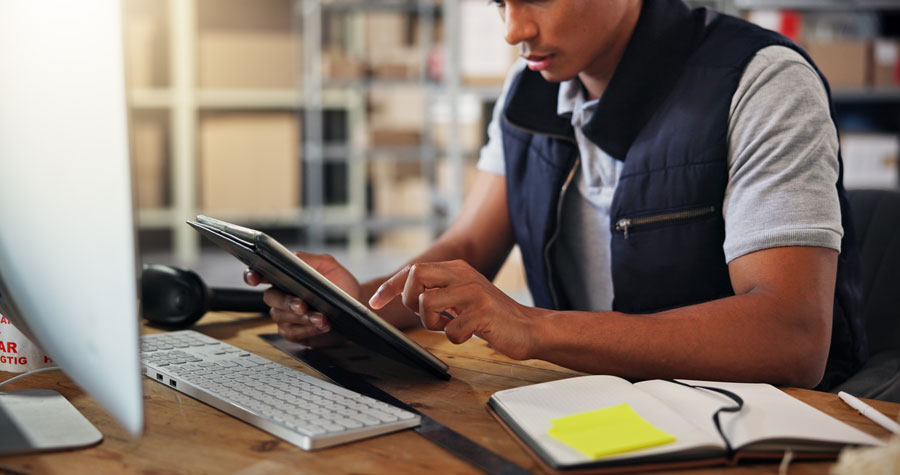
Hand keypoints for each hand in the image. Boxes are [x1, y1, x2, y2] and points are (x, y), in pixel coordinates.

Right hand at [244, 251, 358, 346]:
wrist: (356, 306)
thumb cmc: (341, 285)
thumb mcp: (329, 266)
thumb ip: (309, 260)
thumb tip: (293, 257)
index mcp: (285, 276)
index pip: (261, 274)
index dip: (252, 275)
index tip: (254, 278)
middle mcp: (282, 295)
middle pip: (270, 298)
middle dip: (286, 302)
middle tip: (302, 304)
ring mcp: (286, 315)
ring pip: (282, 317)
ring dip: (302, 318)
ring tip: (321, 317)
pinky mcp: (294, 332)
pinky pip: (292, 333)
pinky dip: (307, 330)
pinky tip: (322, 325)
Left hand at [368, 259, 542, 359]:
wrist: (529, 328)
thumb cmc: (491, 317)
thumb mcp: (462, 297)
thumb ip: (438, 291)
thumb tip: (404, 295)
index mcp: (456, 269)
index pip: (413, 270)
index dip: (389, 287)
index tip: (374, 303)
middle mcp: (464, 275)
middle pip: (415, 276)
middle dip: (410, 302)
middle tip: (428, 317)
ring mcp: (474, 293)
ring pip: (427, 303)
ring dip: (431, 323)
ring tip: (450, 326)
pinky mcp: (483, 313)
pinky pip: (451, 330)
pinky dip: (455, 338)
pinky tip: (469, 334)